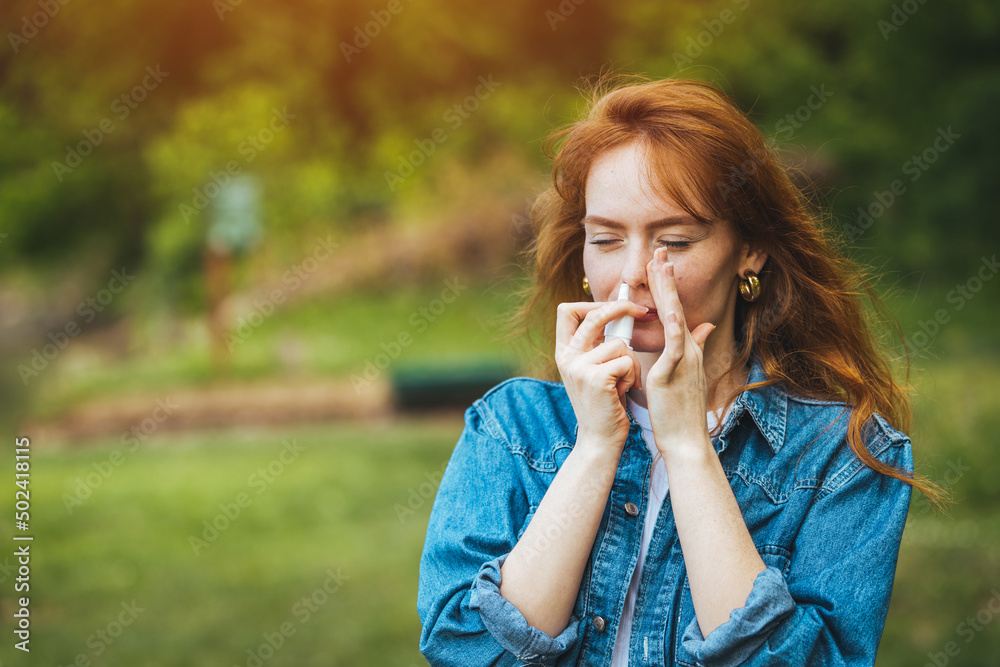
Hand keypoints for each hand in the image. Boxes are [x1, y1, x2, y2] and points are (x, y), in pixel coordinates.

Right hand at [555, 298, 649, 447]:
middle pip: (594, 315)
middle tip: (642, 310)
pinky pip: (627, 360)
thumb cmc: (605, 402)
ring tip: (626, 382)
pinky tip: (625, 391)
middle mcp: (566, 357)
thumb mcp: (593, 369)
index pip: (567, 311)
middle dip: (622, 308)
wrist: (600, 439)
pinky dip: (633, 375)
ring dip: (632, 362)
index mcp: (564, 352)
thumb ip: (597, 344)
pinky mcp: (596, 378)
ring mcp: (579, 367)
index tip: (613, 304)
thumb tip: (618, 311)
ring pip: (619, 343)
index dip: (591, 302)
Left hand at [644, 247, 716, 453]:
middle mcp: (688, 349)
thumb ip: (697, 347)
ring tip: (663, 266)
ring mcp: (684, 359)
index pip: (673, 309)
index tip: (658, 262)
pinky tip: (668, 309)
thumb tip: (704, 326)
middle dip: (666, 278)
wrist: (687, 439)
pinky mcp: (675, 373)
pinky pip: (676, 346)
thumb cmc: (682, 410)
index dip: (665, 286)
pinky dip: (674, 327)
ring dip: (669, 291)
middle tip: (659, 250)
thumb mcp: (688, 373)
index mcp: (686, 349)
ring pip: (676, 318)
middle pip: (676, 306)